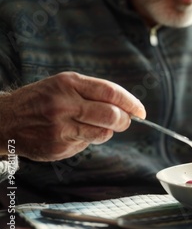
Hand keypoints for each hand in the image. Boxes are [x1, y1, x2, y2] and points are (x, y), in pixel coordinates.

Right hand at [0, 72, 145, 160]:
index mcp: (69, 83)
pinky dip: (88, 140)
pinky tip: (73, 134)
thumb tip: (128, 108)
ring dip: (107, 132)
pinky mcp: (59, 146)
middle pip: (111, 115)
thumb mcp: (64, 85)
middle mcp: (65, 103)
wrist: (6, 120)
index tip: (141, 111)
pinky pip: (87, 144)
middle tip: (124, 121)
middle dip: (125, 120)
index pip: (111, 92)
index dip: (131, 103)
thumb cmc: (42, 101)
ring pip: (103, 133)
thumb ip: (94, 93)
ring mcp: (61, 126)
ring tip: (93, 126)